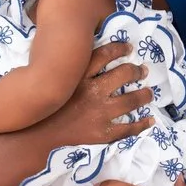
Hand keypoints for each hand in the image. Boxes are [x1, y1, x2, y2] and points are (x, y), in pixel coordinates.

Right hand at [27, 39, 153, 153]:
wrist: (35, 137)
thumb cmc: (40, 109)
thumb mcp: (51, 81)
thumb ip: (66, 70)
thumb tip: (75, 59)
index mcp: (79, 76)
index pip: (105, 54)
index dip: (120, 49)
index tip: (128, 48)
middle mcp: (93, 91)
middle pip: (124, 74)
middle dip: (137, 71)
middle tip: (143, 71)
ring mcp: (100, 112)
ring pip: (131, 100)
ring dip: (144, 95)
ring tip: (150, 93)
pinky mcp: (103, 132)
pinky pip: (128, 128)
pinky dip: (142, 124)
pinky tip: (150, 121)